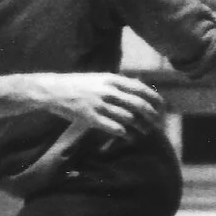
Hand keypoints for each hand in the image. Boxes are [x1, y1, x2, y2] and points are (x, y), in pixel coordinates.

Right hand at [34, 72, 164, 141]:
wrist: (53, 91)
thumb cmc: (78, 84)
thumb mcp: (99, 78)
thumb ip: (118, 83)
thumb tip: (139, 86)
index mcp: (112, 79)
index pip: (141, 89)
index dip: (155, 99)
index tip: (162, 108)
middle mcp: (108, 91)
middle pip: (138, 105)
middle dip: (152, 116)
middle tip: (157, 123)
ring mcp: (99, 105)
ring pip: (129, 118)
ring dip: (140, 127)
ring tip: (145, 132)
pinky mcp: (91, 118)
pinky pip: (114, 128)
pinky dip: (125, 133)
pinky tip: (129, 137)